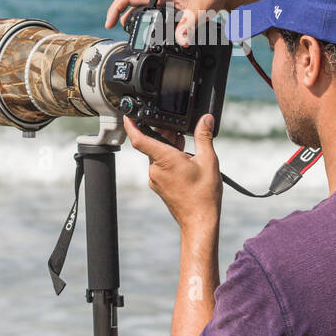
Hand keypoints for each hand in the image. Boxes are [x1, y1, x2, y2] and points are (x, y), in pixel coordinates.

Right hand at [104, 0, 267, 45]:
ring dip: (138, 23)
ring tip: (137, 38)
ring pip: (143, 11)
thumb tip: (181, 41)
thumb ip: (188, 26)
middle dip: (126, 22)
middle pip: (132, 7)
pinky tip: (156, 35)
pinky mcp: (172, 5)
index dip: (114, 10)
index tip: (109, 24)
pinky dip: (151, 23)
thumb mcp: (199, 11)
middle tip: (126, 38)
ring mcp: (164, 0)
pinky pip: (155, 14)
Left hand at [124, 114, 221, 234]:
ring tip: (185, 146)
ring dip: (168, 147)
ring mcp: (155, 180)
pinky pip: (160, 167)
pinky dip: (168, 159)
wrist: (199, 221)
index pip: (139, 139)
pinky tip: (184, 161)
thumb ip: (204, 137)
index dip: (131, 125)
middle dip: (163, 134)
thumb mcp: (208, 161)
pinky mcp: (159, 186)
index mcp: (165, 160)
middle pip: (152, 144)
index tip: (127, 115)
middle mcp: (155, 170)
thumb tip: (206, 119)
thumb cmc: (203, 195)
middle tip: (177, 130)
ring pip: (157, 156)